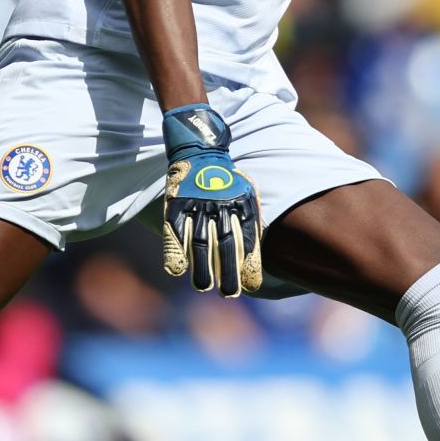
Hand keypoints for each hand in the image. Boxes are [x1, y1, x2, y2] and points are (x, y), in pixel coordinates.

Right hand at [160, 103, 262, 296]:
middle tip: (230, 293)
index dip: (250, 262)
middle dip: (228, 270)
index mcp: (240, 204)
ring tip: (204, 287)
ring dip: (201, 266)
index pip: (247, 237)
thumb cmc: (226, 175)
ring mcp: (196, 205)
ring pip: (199, 241)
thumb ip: (251, 217)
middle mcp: (219, 206)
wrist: (200, 146)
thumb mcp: (246, 190)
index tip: (252, 284)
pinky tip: (176, 270)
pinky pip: (175, 231)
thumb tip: (264, 247)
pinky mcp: (177, 204)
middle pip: (224, 244)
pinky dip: (175, 251)